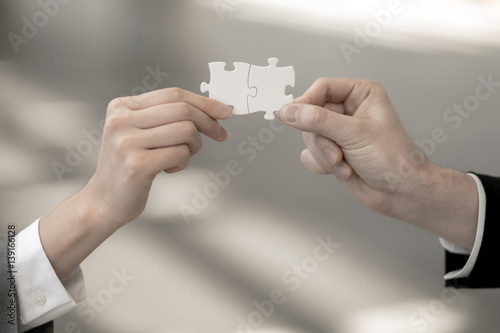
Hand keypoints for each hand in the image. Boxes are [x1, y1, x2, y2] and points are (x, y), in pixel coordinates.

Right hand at [83, 88, 232, 227]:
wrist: (105, 200)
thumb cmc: (131, 164)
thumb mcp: (141, 132)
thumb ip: (167, 116)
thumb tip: (214, 108)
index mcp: (121, 106)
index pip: (173, 95)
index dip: (204, 102)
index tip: (225, 111)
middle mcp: (121, 121)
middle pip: (182, 110)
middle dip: (209, 123)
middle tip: (221, 135)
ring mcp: (126, 143)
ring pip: (185, 131)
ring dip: (194, 146)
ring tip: (181, 156)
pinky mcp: (136, 165)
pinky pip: (180, 154)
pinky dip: (183, 162)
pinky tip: (169, 168)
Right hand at [278, 78, 425, 213]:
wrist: (399, 192)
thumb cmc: (393, 159)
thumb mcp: (354, 134)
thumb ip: (318, 121)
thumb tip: (289, 111)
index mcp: (361, 94)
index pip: (322, 88)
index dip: (307, 102)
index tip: (293, 116)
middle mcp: (349, 110)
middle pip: (312, 115)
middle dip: (323, 139)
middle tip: (338, 152)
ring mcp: (339, 132)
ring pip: (310, 137)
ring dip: (325, 154)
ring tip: (345, 163)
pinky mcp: (332, 150)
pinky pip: (310, 153)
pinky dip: (323, 164)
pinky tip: (343, 169)